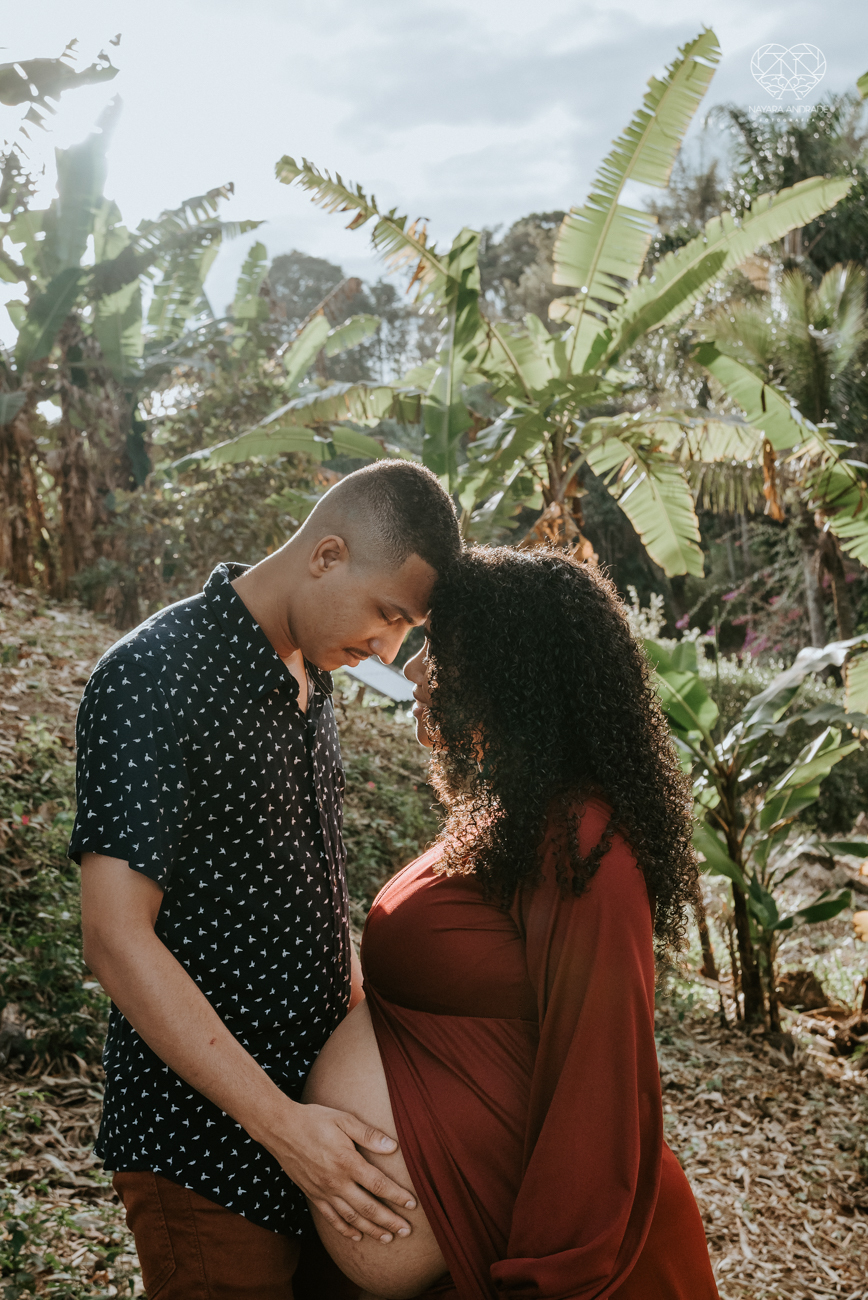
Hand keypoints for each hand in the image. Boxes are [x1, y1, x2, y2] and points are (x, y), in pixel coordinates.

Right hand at [275, 1102, 415, 1243]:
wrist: (280, 1128)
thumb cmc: (315, 1120)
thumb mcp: (344, 1119)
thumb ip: (368, 1135)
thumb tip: (393, 1146)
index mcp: (347, 1162)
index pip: (378, 1184)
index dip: (397, 1196)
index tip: (413, 1205)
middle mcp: (336, 1182)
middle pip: (368, 1208)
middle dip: (389, 1221)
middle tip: (407, 1232)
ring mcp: (323, 1191)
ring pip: (351, 1218)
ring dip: (371, 1230)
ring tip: (388, 1238)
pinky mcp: (312, 1195)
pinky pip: (331, 1218)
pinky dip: (345, 1230)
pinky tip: (356, 1237)